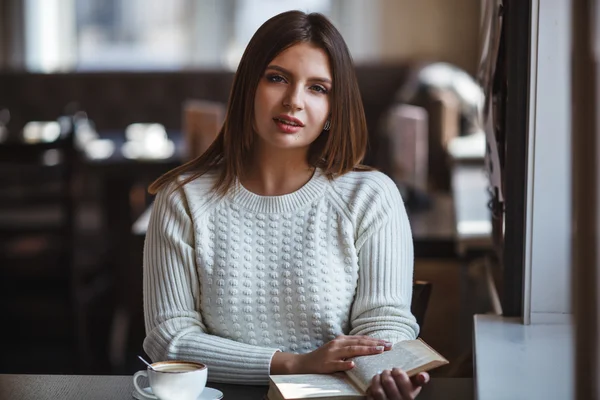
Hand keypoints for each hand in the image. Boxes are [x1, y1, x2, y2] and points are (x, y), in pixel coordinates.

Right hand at [271, 335, 391, 374]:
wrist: (305, 363)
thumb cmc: (323, 356)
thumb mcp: (337, 348)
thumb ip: (349, 345)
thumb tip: (366, 344)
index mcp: (341, 339)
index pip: (361, 338)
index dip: (375, 340)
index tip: (388, 342)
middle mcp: (338, 344)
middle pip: (359, 342)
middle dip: (375, 343)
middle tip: (389, 346)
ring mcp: (332, 354)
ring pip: (352, 351)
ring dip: (366, 350)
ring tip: (378, 351)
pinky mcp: (327, 364)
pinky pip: (338, 364)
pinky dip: (345, 364)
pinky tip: (354, 365)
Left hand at [366, 369, 429, 399]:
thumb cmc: (405, 393)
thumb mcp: (414, 387)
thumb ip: (420, 379)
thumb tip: (422, 375)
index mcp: (409, 395)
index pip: (401, 377)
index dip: (397, 371)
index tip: (395, 370)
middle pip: (388, 382)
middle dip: (385, 373)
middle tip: (386, 372)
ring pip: (378, 391)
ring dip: (376, 380)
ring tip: (377, 377)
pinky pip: (370, 397)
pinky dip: (370, 390)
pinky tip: (373, 387)